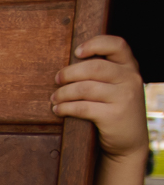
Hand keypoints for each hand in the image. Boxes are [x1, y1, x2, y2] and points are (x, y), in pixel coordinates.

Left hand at [52, 35, 148, 160]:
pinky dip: (65, 108)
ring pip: (85, 88)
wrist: (130, 140)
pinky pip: (82, 108)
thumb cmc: (115, 109)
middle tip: (57, 80)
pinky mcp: (114, 116)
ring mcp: (124, 97)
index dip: (95, 44)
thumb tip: (68, 67)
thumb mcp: (117, 87)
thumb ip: (104, 74)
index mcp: (130, 67)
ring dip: (63, 93)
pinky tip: (58, 110)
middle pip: (94, 67)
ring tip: (54, 98)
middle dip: (69, 73)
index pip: (117, 45)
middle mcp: (130, 79)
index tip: (77, 52)